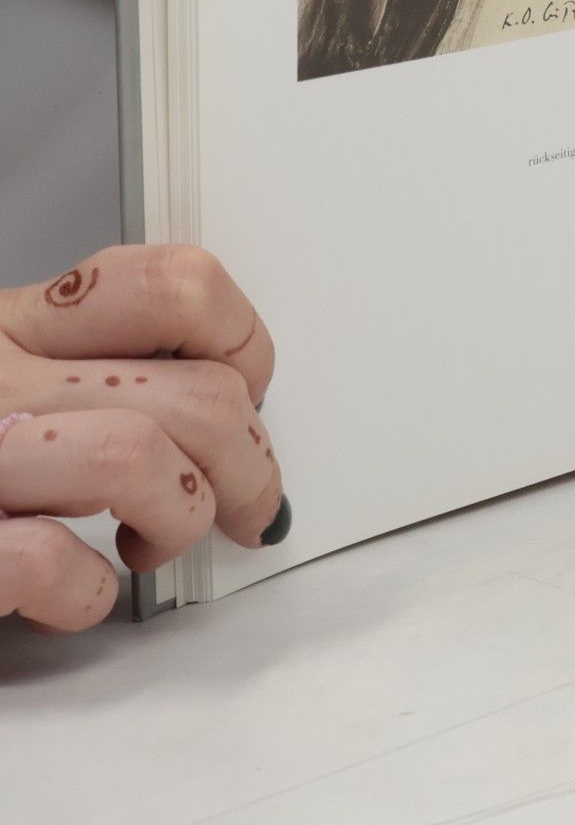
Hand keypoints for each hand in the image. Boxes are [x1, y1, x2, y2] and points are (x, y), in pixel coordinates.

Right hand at [0, 245, 285, 631]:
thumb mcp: (12, 379)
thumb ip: (100, 374)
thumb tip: (235, 412)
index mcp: (16, 327)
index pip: (177, 283)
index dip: (244, 344)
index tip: (246, 392)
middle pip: (192, 391)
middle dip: (249, 461)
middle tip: (246, 501)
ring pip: (138, 459)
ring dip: (181, 518)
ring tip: (157, 542)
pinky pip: (50, 559)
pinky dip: (87, 592)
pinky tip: (73, 592)